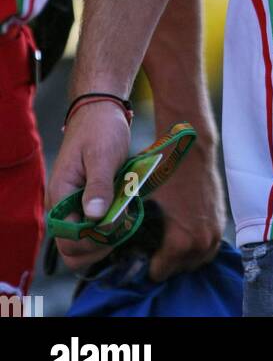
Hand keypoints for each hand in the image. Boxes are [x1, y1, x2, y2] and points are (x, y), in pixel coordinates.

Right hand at [46, 101, 132, 274]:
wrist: (100, 110)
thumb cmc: (100, 129)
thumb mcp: (102, 155)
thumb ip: (98, 186)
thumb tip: (95, 218)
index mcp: (60, 196)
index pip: (69, 240)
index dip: (93, 241)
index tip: (117, 225)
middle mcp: (62, 206)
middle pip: (72, 249)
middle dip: (99, 246)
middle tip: (123, 227)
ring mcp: (72, 206)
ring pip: (82, 242)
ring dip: (104, 239)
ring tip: (124, 220)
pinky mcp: (84, 202)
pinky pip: (91, 228)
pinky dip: (107, 228)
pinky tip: (123, 214)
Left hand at [146, 121, 225, 281]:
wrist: (191, 148)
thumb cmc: (164, 173)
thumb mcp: (142, 203)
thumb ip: (135, 231)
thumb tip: (121, 246)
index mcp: (180, 242)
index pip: (159, 273)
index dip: (147, 263)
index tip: (141, 252)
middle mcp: (201, 243)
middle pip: (180, 270)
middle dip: (167, 261)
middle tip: (154, 247)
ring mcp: (215, 233)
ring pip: (198, 260)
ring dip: (184, 256)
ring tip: (169, 242)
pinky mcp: (222, 222)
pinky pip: (210, 247)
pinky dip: (198, 245)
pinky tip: (185, 232)